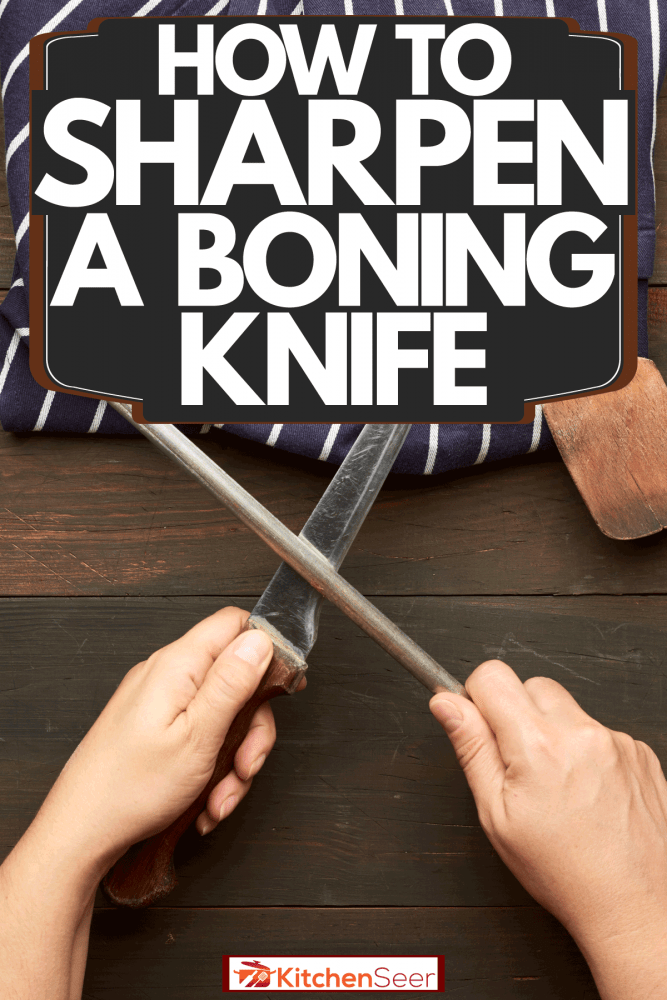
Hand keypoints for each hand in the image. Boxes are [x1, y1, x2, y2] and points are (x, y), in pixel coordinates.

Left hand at [36, 606, 277, 870]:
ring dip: (232, 761)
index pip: (235, 625)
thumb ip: (232, 683)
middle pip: (236, 680)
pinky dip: (210, 771)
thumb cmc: (130, 788)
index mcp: (178, 665)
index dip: (266, 651)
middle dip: (250, 729)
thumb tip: (261, 639)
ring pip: (222, 717)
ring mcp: (160, 703)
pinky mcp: (155, 729)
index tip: (282, 692)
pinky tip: (204, 802)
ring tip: (219, 797)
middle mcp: (167, 675)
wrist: (80, 832)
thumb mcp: (198, 736)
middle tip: (245, 765)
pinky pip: (200, 738)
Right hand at [430, 661, 666, 999]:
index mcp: (539, 746)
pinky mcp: (640, 752)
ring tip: (557, 786)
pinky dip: (587, 751)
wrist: (632, 903)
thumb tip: (447, 704)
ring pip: (568, 709)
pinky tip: (586, 792)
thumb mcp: (496, 814)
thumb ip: (471, 747)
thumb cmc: (564, 870)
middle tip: (520, 765)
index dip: (476, 697)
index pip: (492, 675)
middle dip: (517, 713)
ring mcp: (617, 741)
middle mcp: (582, 733)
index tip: (480, 723)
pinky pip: (599, 731)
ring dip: (555, 733)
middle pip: (532, 685)